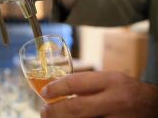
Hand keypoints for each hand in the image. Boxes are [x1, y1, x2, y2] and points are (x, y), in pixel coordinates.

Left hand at [40, 71, 157, 117]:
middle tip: (44, 111)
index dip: (56, 88)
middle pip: (75, 108)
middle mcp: (114, 100)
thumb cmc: (126, 89)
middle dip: (54, 111)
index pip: (76, 83)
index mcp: (110, 81)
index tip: (45, 92)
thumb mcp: (109, 79)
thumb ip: (87, 83)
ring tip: (52, 117)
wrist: (152, 105)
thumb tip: (60, 88)